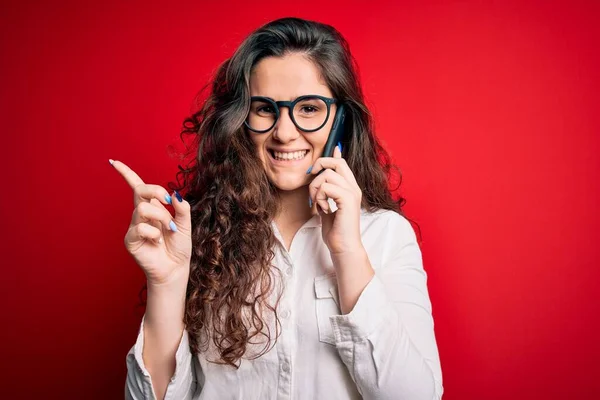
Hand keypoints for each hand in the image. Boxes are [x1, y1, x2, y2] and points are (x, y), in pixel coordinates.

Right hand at [111, 159, 191, 285]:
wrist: (175, 268)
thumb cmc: (179, 246)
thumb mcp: (185, 224)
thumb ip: (182, 208)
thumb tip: (175, 194)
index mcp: (153, 208)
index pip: (137, 187)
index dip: (126, 174)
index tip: (114, 162)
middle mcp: (141, 215)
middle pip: (140, 190)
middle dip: (156, 190)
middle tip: (168, 201)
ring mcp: (134, 227)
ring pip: (144, 208)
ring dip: (162, 217)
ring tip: (169, 229)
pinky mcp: (130, 240)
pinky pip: (141, 227)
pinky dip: (154, 233)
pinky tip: (157, 242)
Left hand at [307, 145, 362, 254]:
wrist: (343, 247)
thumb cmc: (336, 231)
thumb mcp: (327, 207)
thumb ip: (325, 194)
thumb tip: (319, 183)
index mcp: (350, 188)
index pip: (342, 163)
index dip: (332, 156)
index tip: (323, 158)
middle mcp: (353, 188)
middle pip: (337, 162)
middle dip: (320, 166)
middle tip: (312, 179)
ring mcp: (352, 193)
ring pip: (327, 174)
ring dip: (316, 188)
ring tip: (318, 203)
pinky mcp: (348, 200)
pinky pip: (327, 187)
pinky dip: (320, 197)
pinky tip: (324, 208)